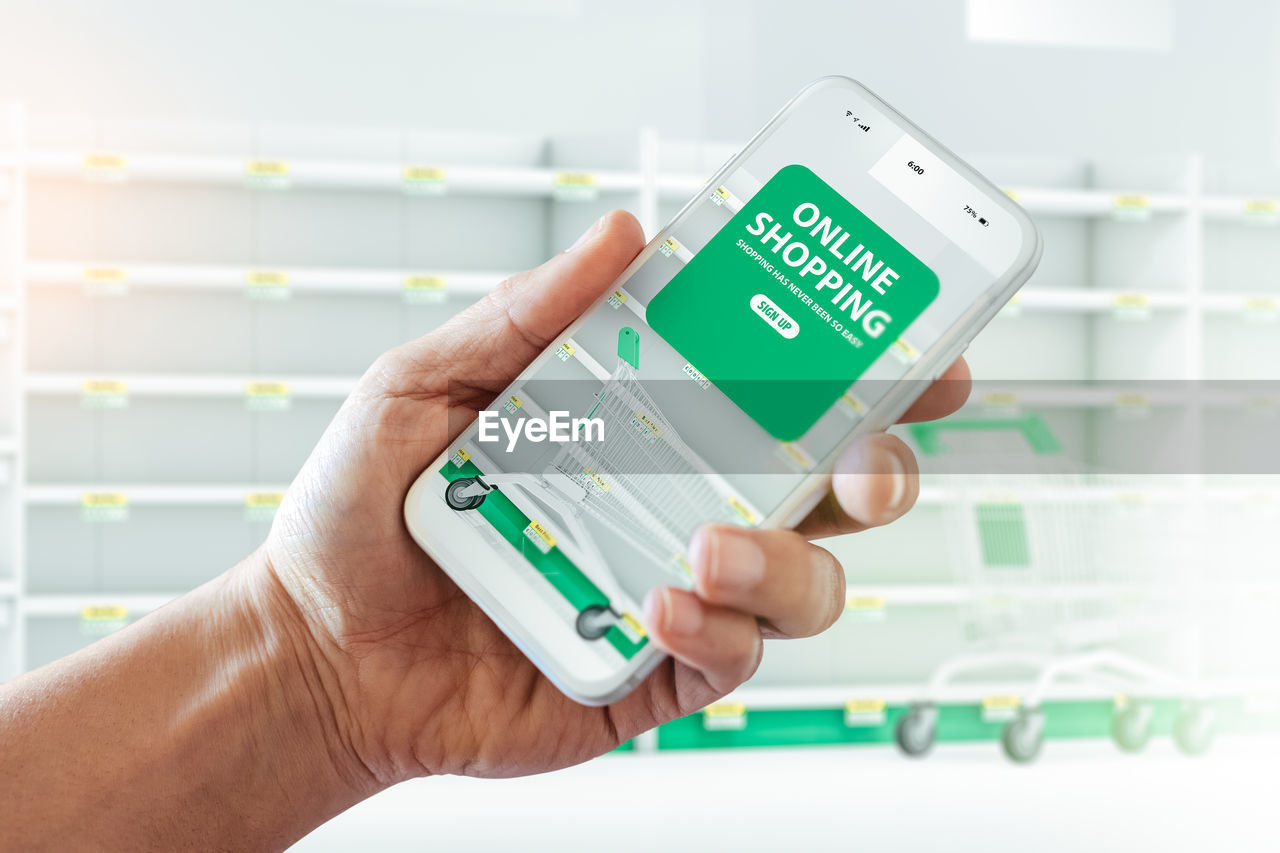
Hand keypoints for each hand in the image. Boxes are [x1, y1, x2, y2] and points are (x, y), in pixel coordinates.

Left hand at [261, 210, 969, 785]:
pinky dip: (720, 628)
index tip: (910, 343)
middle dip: (878, 466)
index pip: (769, 390)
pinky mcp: (655, 674)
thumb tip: (621, 236)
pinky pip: (735, 657)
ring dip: (786, 559)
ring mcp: (676, 591)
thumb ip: (524, 317)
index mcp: (642, 429)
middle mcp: (676, 505)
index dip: (855, 369)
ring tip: (706, 543)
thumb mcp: (423, 387)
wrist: (319, 651)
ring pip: (806, 582)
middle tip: (862, 456)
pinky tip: (661, 601)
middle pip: (824, 486)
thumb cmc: (365, 515)